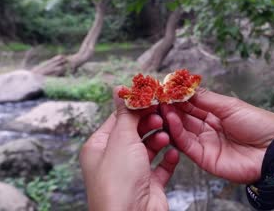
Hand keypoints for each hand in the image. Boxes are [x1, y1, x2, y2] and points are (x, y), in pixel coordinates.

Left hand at [80, 87, 178, 210]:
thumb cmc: (118, 183)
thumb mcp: (121, 139)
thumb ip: (125, 113)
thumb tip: (120, 89)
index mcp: (100, 147)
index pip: (119, 119)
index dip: (136, 107)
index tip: (153, 96)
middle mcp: (115, 159)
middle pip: (136, 131)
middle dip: (151, 122)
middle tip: (163, 114)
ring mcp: (133, 172)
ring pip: (150, 147)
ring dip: (161, 139)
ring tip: (167, 136)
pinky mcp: (150, 184)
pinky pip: (162, 166)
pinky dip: (169, 158)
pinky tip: (174, 153)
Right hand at [161, 88, 273, 183]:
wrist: (273, 150)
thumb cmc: (258, 124)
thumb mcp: (230, 106)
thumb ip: (205, 98)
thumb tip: (184, 88)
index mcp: (216, 115)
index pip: (191, 105)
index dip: (178, 97)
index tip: (165, 88)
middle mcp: (208, 129)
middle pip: (184, 117)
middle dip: (170, 107)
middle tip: (158, 97)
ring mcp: (205, 144)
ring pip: (181, 130)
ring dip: (170, 118)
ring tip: (162, 106)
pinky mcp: (204, 158)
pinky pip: (186, 144)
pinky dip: (177, 131)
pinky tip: (171, 119)